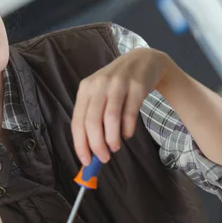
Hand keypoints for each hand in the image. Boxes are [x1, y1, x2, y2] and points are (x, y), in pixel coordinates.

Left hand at [71, 48, 170, 165]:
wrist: (144, 60)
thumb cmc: (117, 84)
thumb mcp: (100, 94)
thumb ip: (94, 118)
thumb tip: (91, 150)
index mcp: (85, 89)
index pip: (77, 121)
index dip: (80, 144)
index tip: (86, 161)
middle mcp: (98, 85)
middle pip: (92, 121)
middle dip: (96, 145)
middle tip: (103, 159)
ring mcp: (118, 84)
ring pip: (110, 118)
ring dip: (112, 138)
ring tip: (115, 148)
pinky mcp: (136, 87)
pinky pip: (129, 113)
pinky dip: (127, 129)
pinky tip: (127, 135)